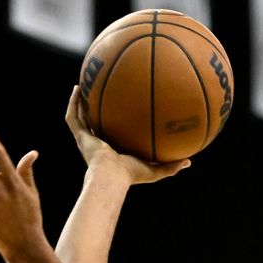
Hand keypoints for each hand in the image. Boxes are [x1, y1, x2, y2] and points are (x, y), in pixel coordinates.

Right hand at [65, 86, 190, 184]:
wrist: (111, 176)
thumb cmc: (132, 176)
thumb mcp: (156, 169)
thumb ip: (172, 165)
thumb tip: (190, 160)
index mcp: (113, 151)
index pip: (113, 135)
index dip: (115, 124)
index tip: (121, 111)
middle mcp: (97, 144)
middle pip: (95, 123)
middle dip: (96, 110)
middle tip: (101, 93)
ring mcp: (86, 140)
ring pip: (80, 118)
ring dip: (80, 103)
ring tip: (83, 86)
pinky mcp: (80, 137)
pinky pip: (73, 117)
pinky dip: (73, 103)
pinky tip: (77, 88)